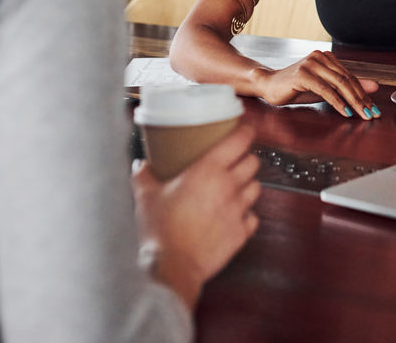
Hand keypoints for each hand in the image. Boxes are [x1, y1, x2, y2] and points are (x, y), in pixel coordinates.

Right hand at [133, 125, 260, 308]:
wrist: (173, 267)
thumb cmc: (160, 231)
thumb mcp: (146, 197)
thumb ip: (143, 176)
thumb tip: (140, 165)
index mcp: (208, 171)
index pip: (239, 141)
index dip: (245, 131)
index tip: (244, 128)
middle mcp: (229, 187)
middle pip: (252, 162)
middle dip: (246, 157)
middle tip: (236, 159)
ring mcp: (238, 211)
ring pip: (256, 188)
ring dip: (248, 184)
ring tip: (235, 186)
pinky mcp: (241, 234)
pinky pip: (253, 217)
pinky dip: (247, 214)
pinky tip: (235, 215)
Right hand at [251, 50, 381, 118]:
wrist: (269, 86)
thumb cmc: (296, 88)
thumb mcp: (325, 89)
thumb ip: (347, 87)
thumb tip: (375, 87)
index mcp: (326, 57)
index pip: (350, 77)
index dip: (363, 94)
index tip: (374, 109)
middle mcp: (320, 57)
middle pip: (347, 80)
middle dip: (361, 99)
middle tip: (372, 114)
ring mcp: (311, 64)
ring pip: (339, 84)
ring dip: (353, 101)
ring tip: (362, 114)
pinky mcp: (302, 74)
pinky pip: (324, 89)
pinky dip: (337, 101)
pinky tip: (344, 112)